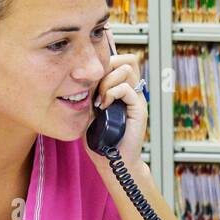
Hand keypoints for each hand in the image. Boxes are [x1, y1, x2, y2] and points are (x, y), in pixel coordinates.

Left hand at [86, 40, 146, 166]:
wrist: (111, 160)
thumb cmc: (99, 139)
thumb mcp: (89, 110)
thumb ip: (89, 93)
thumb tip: (80, 76)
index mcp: (121, 89)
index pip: (119, 61)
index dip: (105, 64)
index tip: (91, 82)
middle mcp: (132, 91)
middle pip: (127, 60)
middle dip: (108, 67)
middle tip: (97, 87)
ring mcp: (136, 98)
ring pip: (127, 68)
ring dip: (108, 80)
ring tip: (100, 98)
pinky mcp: (139, 108)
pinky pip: (126, 88)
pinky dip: (111, 93)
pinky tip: (104, 106)